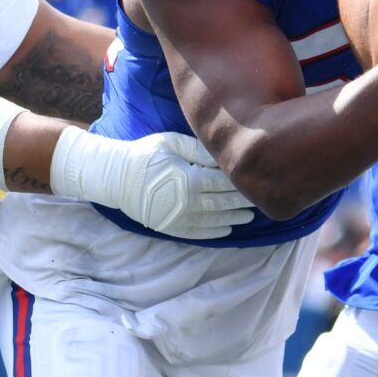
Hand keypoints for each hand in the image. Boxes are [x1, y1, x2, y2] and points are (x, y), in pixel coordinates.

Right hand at [53, 129, 256, 239]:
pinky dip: (215, 232)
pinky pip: (197, 233)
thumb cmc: (145, 154)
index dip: (241, 184)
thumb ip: (199, 150)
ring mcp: (178, 218)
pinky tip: (228, 230)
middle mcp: (186, 202)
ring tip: (249, 217)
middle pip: (223, 204)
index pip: (223, 184)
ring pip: (214, 221)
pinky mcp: (170, 227)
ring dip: (234, 219)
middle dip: (243, 202)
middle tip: (262, 200)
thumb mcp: (172, 143)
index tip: (257, 181)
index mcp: (188, 179)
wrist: (115, 178)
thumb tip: (224, 155)